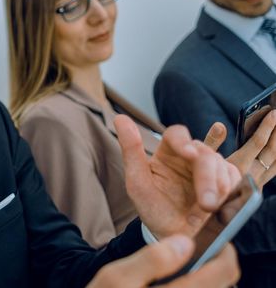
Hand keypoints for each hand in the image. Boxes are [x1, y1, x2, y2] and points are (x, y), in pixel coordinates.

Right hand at [87, 235, 239, 287]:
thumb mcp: (116, 277)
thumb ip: (151, 259)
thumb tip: (185, 242)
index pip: (223, 274)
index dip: (226, 253)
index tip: (219, 241)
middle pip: (225, 286)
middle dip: (220, 268)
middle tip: (207, 253)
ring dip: (210, 282)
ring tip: (195, 271)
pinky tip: (179, 286)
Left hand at [114, 115, 239, 237]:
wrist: (173, 236)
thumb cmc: (153, 208)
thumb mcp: (137, 183)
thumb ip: (131, 150)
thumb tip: (120, 118)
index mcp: (167, 153)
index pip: (177, 134)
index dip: (183, 141)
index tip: (189, 154)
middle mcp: (189, 157)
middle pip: (204, 153)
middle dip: (207, 178)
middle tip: (206, 204)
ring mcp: (209, 168)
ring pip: (221, 165)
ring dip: (219, 187)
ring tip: (210, 208)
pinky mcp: (225, 180)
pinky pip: (235, 177)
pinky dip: (230, 190)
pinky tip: (222, 205)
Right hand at [204, 111, 275, 188]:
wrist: (208, 208)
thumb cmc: (201, 180)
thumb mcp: (203, 160)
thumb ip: (211, 142)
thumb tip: (220, 126)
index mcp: (238, 165)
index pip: (257, 143)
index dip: (266, 127)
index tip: (272, 113)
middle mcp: (252, 174)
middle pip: (272, 151)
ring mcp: (259, 182)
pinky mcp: (260, 186)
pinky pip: (275, 169)